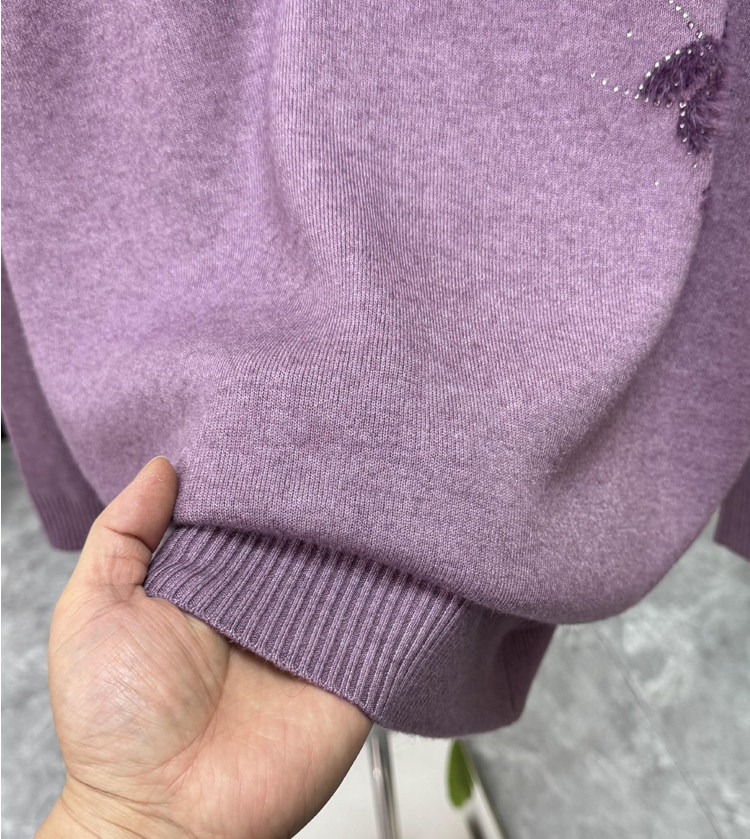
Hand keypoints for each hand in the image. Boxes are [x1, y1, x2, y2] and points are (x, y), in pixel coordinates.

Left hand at [37, 456, 372, 837]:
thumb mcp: (94, 612)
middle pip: (307, 528)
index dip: (264, 470)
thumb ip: (123, 536)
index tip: (285, 420)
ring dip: (370, 528)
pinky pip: (390, 621)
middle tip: (353, 430)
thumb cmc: (116, 722)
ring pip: (352, 563)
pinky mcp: (354, 668)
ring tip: (394, 470)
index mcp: (213, 578)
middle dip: (325, 488)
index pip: (250, 509)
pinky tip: (421, 543)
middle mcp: (269, 598)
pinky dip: (410, 587)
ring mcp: (315, 632)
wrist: (165, 820)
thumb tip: (163, 466)